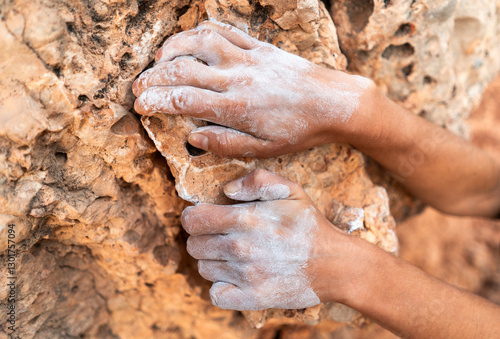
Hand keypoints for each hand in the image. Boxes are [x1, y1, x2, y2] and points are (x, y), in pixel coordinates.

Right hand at [133, 20, 374, 157]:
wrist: (333, 103)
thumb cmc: (299, 130)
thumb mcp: (265, 149)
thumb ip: (226, 143)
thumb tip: (192, 138)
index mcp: (236, 108)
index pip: (183, 100)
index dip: (156, 101)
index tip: (140, 106)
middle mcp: (237, 78)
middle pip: (183, 71)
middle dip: (153, 78)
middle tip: (138, 87)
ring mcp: (248, 58)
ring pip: (200, 43)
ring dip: (172, 49)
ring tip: (158, 61)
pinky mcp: (259, 46)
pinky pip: (225, 31)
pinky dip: (201, 32)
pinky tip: (190, 40)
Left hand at [180, 169, 357, 310]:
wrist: (333, 264)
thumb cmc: (309, 225)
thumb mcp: (289, 189)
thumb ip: (256, 180)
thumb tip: (226, 190)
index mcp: (245, 219)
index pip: (193, 220)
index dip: (193, 216)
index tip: (204, 217)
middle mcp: (239, 248)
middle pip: (194, 245)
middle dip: (203, 238)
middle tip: (222, 236)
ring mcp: (244, 276)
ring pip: (204, 268)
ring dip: (213, 261)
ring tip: (233, 255)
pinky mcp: (251, 298)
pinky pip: (216, 294)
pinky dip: (220, 286)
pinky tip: (234, 276)